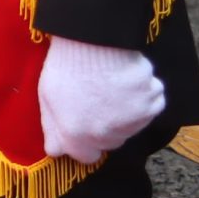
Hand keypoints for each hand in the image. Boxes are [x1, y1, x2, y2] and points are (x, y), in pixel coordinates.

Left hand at [39, 36, 166, 163]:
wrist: (92, 41)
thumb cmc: (64, 66)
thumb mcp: (46, 98)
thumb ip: (53, 130)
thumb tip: (55, 152)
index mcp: (78, 137)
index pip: (86, 156)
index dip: (82, 141)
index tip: (80, 125)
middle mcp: (108, 136)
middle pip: (110, 141)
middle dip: (103, 126)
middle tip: (94, 99)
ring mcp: (134, 121)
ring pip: (131, 125)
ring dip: (124, 111)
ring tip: (109, 85)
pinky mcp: (152, 103)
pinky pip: (150, 105)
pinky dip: (143, 96)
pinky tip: (127, 80)